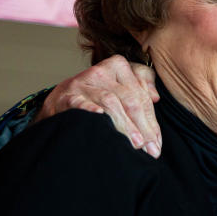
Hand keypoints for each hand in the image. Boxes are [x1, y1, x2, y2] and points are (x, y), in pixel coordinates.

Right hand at [38, 55, 162, 156]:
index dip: (151, 121)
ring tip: (135, 144)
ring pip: (110, 101)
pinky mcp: (66, 96)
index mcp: (117, 66)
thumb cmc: (96, 96)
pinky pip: (80, 103)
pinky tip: (100, 118)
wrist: (60, 101)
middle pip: (129, 99)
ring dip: (125, 125)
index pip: (140, 95)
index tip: (156, 144)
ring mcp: (82, 83)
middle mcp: (100, 72)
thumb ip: (141, 87)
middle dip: (142, 126)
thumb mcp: (119, 87)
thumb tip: (156, 96)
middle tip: (150, 149)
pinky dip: (90, 109)